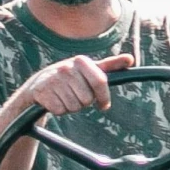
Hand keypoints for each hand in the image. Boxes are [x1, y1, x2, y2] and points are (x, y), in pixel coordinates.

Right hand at [8, 52, 133, 118]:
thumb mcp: (89, 69)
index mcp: (81, 61)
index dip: (104, 97)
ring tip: (64, 97)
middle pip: (87, 99)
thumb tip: (131, 59)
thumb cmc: (70, 77)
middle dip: (83, 102)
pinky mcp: (42, 92)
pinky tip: (55, 101)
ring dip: (71, 107)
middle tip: (75, 95)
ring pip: (74, 107)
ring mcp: (53, 79)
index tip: (104, 106)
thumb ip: (110, 65)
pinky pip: (60, 110)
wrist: (38, 84)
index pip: (100, 82)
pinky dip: (59, 110)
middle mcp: (66, 67)